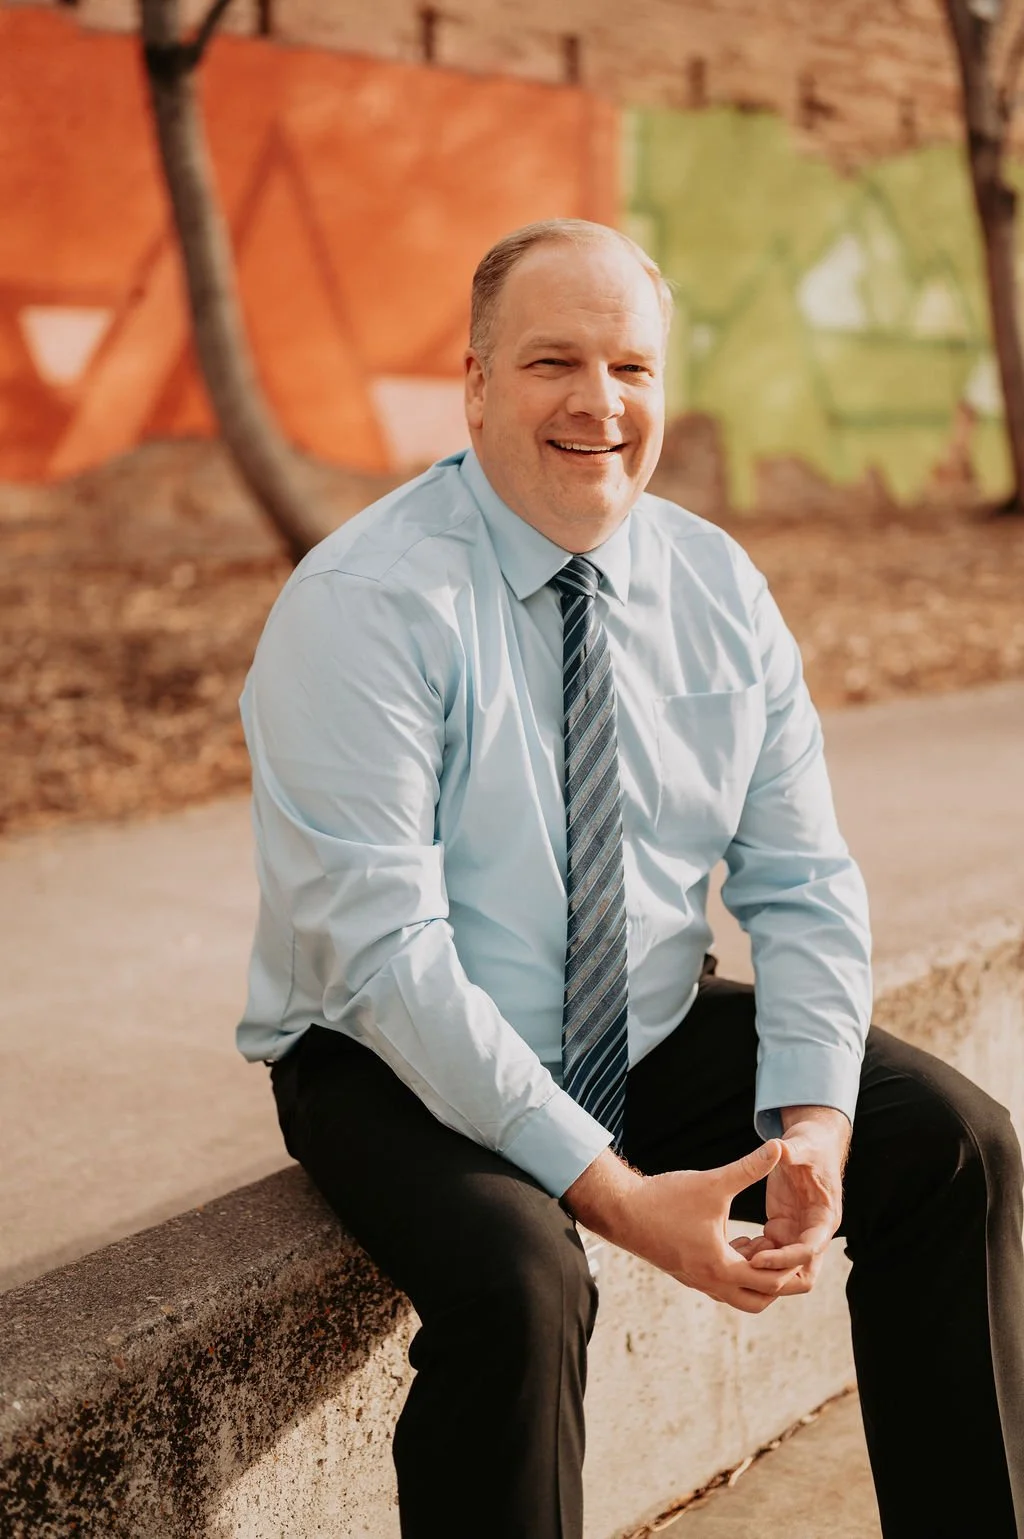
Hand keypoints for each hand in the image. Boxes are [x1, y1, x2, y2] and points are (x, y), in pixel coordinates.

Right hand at [563, 1142, 804, 1313]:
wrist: (621, 1209)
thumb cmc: (664, 1198)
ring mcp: (697, 1280)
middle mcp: (710, 1282)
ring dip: (757, 1276)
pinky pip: (723, 1284)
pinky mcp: (687, 1272)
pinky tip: (740, 1240)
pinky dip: (738, 1269)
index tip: (805, 1244)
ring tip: (765, 1243)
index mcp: (721, 1266)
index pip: (771, 1281)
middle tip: (791, 1255)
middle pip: (759, 1301)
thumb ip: (748, 1167)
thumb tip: (777, 1146)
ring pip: (739, 1295)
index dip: (792, 1264)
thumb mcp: (713, 1182)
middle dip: (779, 1282)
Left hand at [735, 1107, 848, 1294]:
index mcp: (824, 1218)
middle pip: (801, 1275)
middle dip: (774, 1279)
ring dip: (759, 1271)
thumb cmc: (810, 1145)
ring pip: (782, 1271)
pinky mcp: (780, 1230)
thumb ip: (791, 1151)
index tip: (755, 1260)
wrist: (811, 1144)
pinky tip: (728, 1248)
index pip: (809, 1251)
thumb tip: (778, 1147)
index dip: (784, 1259)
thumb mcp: (801, 1146)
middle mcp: (813, 1233)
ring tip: (727, 1259)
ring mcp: (796, 1234)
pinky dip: (751, 1257)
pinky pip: (767, 1255)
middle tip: (738, 1271)